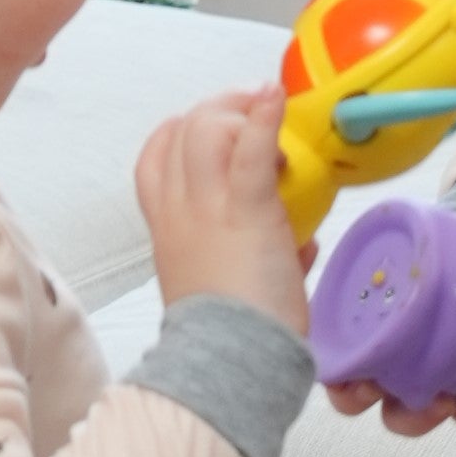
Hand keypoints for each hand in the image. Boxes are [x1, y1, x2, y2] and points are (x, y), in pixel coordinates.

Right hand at [137, 83, 310, 335]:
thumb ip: (262, 252)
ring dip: (241, 111)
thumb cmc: (235, 334)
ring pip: (208, 128)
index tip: (212, 127)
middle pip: (182, 130)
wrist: (234, 360)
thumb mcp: (229, 284)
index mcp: (168, 228)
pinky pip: (249, 149)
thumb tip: (301, 244)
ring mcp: (209, 206)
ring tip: (268, 109)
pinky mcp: (246, 208)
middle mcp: (180, 210)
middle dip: (217, 108)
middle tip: (253, 107)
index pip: (155, 158)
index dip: (179, 130)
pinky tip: (275, 95)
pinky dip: (263, 116)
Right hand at [324, 215, 455, 436]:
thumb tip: (314, 247)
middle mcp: (381, 363)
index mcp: (357, 331)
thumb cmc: (428, 246)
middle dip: (390, 411)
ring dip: (427, 417)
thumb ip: (370, 245)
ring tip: (449, 401)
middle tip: (419, 398)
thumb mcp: (396, 237)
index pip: (336, 371)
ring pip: (413, 416)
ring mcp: (421, 378)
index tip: (360, 384)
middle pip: (373, 406)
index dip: (341, 386)